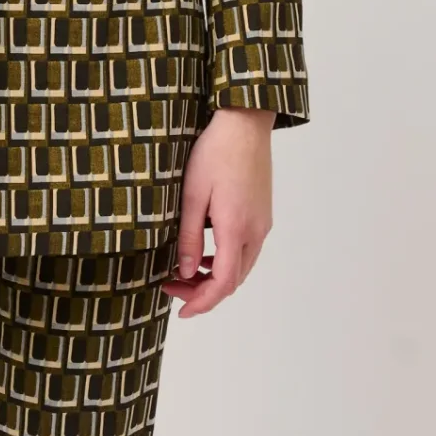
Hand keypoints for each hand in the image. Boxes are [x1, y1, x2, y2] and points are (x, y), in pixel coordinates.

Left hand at [161, 107, 274, 318]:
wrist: (245, 124)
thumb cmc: (215, 153)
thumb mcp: (191, 194)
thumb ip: (190, 237)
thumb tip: (186, 272)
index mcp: (236, 229)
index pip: (223, 283)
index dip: (202, 303)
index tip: (182, 311)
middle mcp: (256, 231)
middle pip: (234, 280)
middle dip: (203, 292)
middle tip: (172, 287)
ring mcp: (263, 224)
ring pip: (241, 267)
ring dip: (215, 277)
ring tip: (185, 272)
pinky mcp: (263, 215)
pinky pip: (246, 251)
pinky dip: (226, 261)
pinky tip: (206, 253)